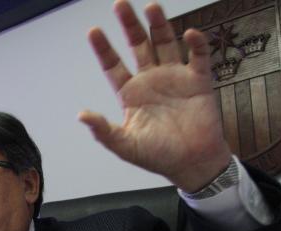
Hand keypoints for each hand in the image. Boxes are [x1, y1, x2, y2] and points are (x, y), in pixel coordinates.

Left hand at [79, 0, 231, 191]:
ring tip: (151, 7)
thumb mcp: (125, 146)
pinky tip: (189, 33)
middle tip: (120, 4)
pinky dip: (196, 44)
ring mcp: (175, 78)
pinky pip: (198, 57)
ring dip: (159, 25)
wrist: (192, 164)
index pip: (113, 65)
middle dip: (129, 26)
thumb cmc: (158, 156)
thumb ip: (103, 130)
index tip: (93, 31)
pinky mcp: (198, 81)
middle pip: (138, 46)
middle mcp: (151, 80)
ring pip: (165, 44)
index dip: (104, 48)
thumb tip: (82, 115)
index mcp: (131, 94)